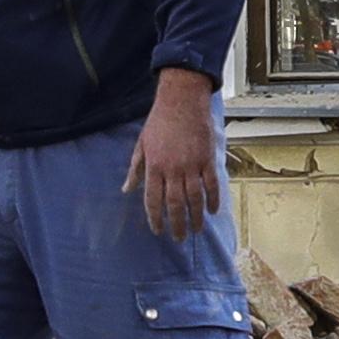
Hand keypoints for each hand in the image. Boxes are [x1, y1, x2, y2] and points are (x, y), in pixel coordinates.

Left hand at [130, 69, 221, 243]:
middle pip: (175, 204)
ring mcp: (192, 165)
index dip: (155, 218)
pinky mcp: (207, 159)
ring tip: (196, 230)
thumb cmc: (160, 121)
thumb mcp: (141, 144)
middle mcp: (173, 169)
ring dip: (196, 217)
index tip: (158, 230)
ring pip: (195, 198)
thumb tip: (126, 189)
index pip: (153, 199)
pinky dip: (213, 199)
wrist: (182, 101)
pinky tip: (212, 211)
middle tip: (178, 238)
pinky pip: (212, 184)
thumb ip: (135, 169)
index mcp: (154, 166)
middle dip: (177, 224)